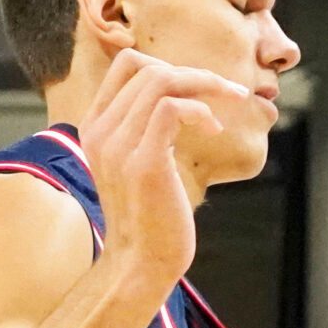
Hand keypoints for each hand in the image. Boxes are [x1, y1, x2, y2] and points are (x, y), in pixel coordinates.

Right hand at [79, 49, 259, 292]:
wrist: (140, 264)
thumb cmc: (151, 217)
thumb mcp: (141, 164)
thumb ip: (147, 131)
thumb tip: (180, 104)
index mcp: (96, 126)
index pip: (127, 64)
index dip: (171, 63)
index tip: (202, 87)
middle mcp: (101, 131)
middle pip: (147, 66)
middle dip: (197, 72)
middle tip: (230, 93)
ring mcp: (118, 145)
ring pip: (160, 81)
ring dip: (206, 84)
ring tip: (230, 105)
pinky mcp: (144, 163)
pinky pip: (171, 109)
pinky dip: (200, 110)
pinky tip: (214, 129)